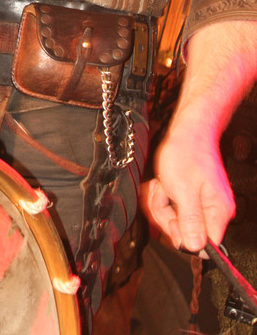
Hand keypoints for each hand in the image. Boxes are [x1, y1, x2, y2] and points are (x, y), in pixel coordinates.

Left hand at [144, 123, 233, 252]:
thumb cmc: (186, 154)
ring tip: (163, 185)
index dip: (184, 237)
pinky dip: (162, 197)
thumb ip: (190, 220)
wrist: (187, 131)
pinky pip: (171, 209)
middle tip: (164, 193)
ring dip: (161, 203)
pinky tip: (162, 184)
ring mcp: (201, 205)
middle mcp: (213, 211)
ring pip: (174, 221)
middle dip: (166, 215)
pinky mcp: (190, 199)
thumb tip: (195, 248)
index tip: (173, 218)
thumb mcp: (183, 190)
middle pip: (185, 234)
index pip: (205, 246)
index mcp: (218, 212)